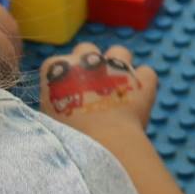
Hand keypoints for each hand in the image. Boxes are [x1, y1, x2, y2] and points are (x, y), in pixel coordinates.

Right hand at [40, 42, 157, 129]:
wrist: (104, 144)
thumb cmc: (68, 137)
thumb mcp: (48, 119)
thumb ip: (55, 104)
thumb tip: (62, 106)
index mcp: (58, 67)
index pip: (56, 63)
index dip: (63, 80)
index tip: (67, 95)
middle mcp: (88, 59)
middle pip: (86, 49)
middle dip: (89, 65)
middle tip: (92, 89)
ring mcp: (118, 65)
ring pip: (120, 52)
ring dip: (118, 67)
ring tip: (118, 89)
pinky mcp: (144, 79)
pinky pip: (146, 73)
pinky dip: (143, 84)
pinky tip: (139, 99)